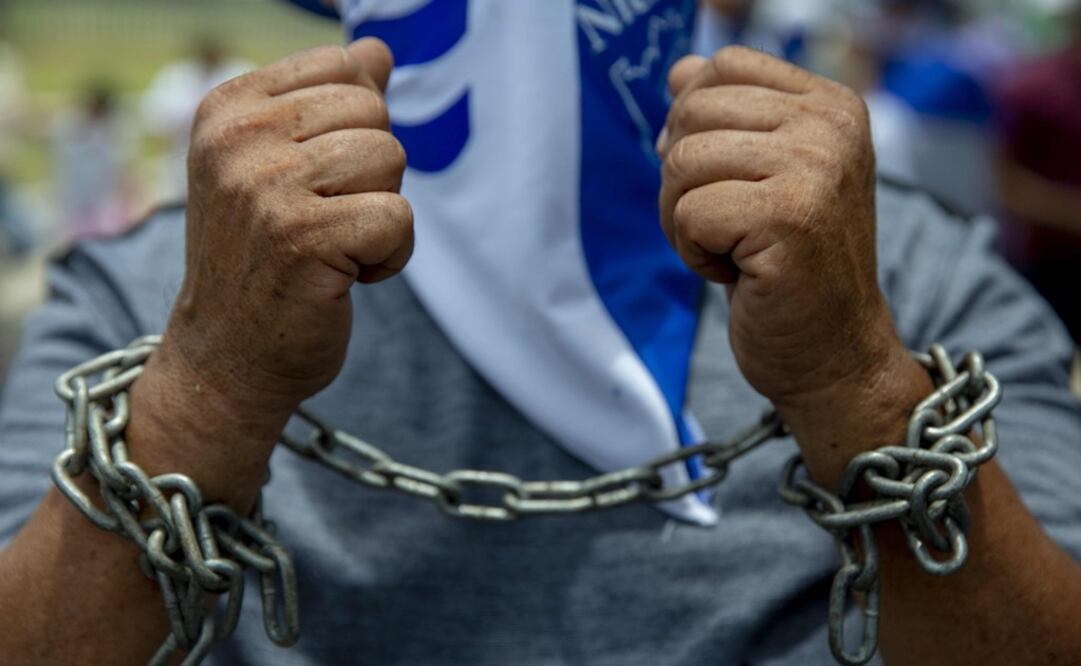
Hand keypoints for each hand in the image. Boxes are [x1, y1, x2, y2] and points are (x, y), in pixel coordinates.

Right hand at [160, 38, 410, 425]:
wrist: (227, 356)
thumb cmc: (263, 260)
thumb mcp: (280, 167)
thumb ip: (329, 102)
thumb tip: (376, 51)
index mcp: (230, 109)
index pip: (343, 69)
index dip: (355, 130)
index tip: (316, 181)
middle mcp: (238, 139)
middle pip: (373, 114)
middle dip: (372, 175)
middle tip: (325, 221)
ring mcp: (265, 187)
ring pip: (389, 158)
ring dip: (379, 215)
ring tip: (333, 248)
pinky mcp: (301, 238)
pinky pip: (398, 217)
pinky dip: (388, 256)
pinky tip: (345, 276)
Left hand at [658, 47, 923, 481]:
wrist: (833, 353)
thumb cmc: (790, 268)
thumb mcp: (762, 177)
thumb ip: (727, 118)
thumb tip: (680, 71)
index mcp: (831, 105)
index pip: (723, 66)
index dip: (695, 124)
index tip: (724, 180)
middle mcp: (831, 126)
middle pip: (692, 111)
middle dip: (682, 180)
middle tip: (725, 226)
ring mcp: (815, 169)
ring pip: (681, 161)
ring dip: (683, 220)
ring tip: (731, 250)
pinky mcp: (789, 217)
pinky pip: (688, 213)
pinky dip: (693, 253)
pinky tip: (736, 274)